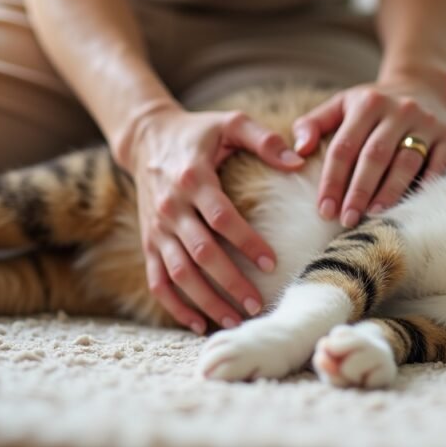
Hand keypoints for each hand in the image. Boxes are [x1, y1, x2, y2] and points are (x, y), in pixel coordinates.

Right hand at [126, 104, 304, 333]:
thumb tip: (299, 160)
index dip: (246, 242)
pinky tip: (198, 324)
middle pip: (200, 253)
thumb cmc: (198, 132)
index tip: (272, 262)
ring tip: (235, 320)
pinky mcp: (148, 242)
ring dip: (205, 301)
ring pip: (179, 273)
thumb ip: (264, 139)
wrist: (147, 138)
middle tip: (258, 304)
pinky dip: (174, 306)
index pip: (221, 218)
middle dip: (230, 282)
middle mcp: (171, 208)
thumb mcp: (230, 122)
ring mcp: (156, 229)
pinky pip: (158, 281)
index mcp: (193, 179)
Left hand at [292, 78, 445, 227]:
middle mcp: (398, 109)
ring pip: (406, 162)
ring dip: (389, 192)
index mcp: (367, 103)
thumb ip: (313, 124)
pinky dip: (425, 186)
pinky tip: (411, 207)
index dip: (332, 180)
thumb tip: (298, 150)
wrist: (422, 85)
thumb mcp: (341, 104)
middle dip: (359, 191)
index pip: (344, 147)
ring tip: (374, 217)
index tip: (324, 209)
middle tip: (346, 220)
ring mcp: (426, 122)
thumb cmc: (372, 105)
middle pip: (374, 156)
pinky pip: (438, 165)